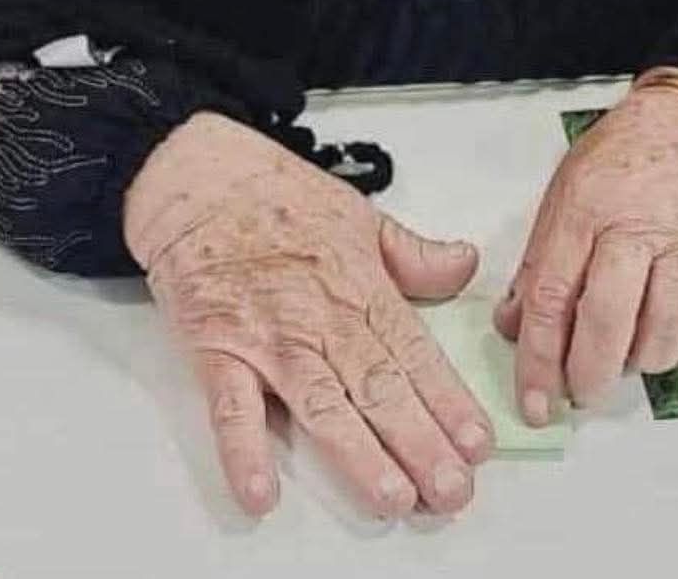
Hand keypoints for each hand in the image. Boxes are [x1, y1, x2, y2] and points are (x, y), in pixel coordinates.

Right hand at [122, 112, 493, 519]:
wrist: (200, 178)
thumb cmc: (277, 197)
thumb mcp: (360, 214)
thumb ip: (413, 253)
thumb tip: (466, 264)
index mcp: (360, 287)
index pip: (415, 353)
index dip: (448, 401)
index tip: (477, 443)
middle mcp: (321, 319)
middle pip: (379, 388)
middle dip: (419, 442)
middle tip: (452, 490)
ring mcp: (269, 338)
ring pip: (321, 404)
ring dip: (358, 454)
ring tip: (392, 497)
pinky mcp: (216, 351)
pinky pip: (230, 409)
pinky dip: (244, 451)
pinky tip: (262, 492)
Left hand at [495, 72, 677, 419]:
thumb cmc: (622, 159)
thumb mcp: (564, 192)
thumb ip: (539, 260)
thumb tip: (513, 326)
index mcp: (585, 207)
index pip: (552, 296)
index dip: (538, 359)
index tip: (533, 401)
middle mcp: (638, 226)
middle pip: (610, 321)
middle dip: (590, 375)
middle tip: (581, 395)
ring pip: (665, 331)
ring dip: (640, 363)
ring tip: (625, 361)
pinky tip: (668, 345)